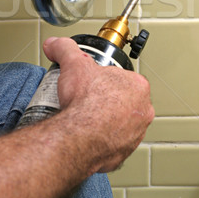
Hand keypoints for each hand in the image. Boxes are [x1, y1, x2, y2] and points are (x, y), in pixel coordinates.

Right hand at [43, 36, 153, 173]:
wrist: (78, 137)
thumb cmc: (86, 103)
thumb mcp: (73, 63)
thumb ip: (65, 49)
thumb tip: (55, 44)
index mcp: (139, 87)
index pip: (124, 79)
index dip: (105, 80)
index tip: (93, 84)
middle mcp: (143, 112)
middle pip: (123, 102)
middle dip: (106, 102)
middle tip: (87, 101)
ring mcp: (135, 134)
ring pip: (120, 125)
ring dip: (106, 123)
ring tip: (85, 119)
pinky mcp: (124, 153)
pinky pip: (113, 145)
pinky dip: (101, 141)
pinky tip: (87, 136)